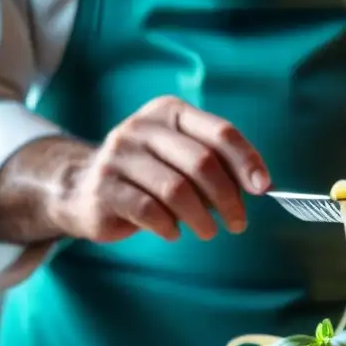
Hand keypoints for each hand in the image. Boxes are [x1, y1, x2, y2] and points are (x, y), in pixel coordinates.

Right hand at [51, 97, 269, 241]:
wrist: (82, 189)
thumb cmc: (147, 176)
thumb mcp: (180, 158)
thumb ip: (215, 166)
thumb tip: (258, 186)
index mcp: (169, 112)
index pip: (219, 132)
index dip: (247, 161)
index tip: (263, 188)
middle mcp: (142, 128)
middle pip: (201, 162)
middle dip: (228, 197)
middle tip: (238, 222)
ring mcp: (119, 156)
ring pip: (176, 189)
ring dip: (201, 217)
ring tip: (208, 232)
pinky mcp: (105, 188)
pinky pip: (149, 211)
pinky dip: (170, 227)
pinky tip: (173, 232)